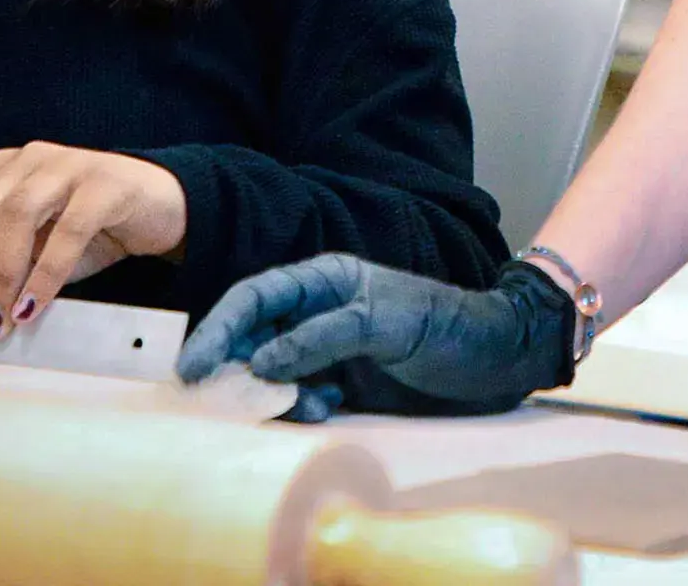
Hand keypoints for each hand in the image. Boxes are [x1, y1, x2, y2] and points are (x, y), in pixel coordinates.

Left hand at [0, 143, 184, 358]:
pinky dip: (46, 273)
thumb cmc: (90, 233)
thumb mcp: (35, 252)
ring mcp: (63, 164)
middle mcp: (22, 161)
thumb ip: (0, 273)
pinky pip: (68, 229)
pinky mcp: (103, 181)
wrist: (160, 206)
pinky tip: (33, 308)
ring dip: (0, 278)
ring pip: (13, 217)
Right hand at [177, 256, 574, 419]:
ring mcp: (329, 346)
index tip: (192, 367)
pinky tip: (326, 407)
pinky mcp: (343, 380)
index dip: (219, 328)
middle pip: (254, 336)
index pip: (255, 296)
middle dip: (240, 368)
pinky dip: (300, 406)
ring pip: (274, 371)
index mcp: (325, 278)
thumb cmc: (444, 327)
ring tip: (310, 405)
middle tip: (230, 401)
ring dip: (278, 393)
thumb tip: (261, 363)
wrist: (495, 360)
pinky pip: (299, 394)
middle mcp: (319, 309)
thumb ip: (321, 338)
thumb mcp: (383, 324)